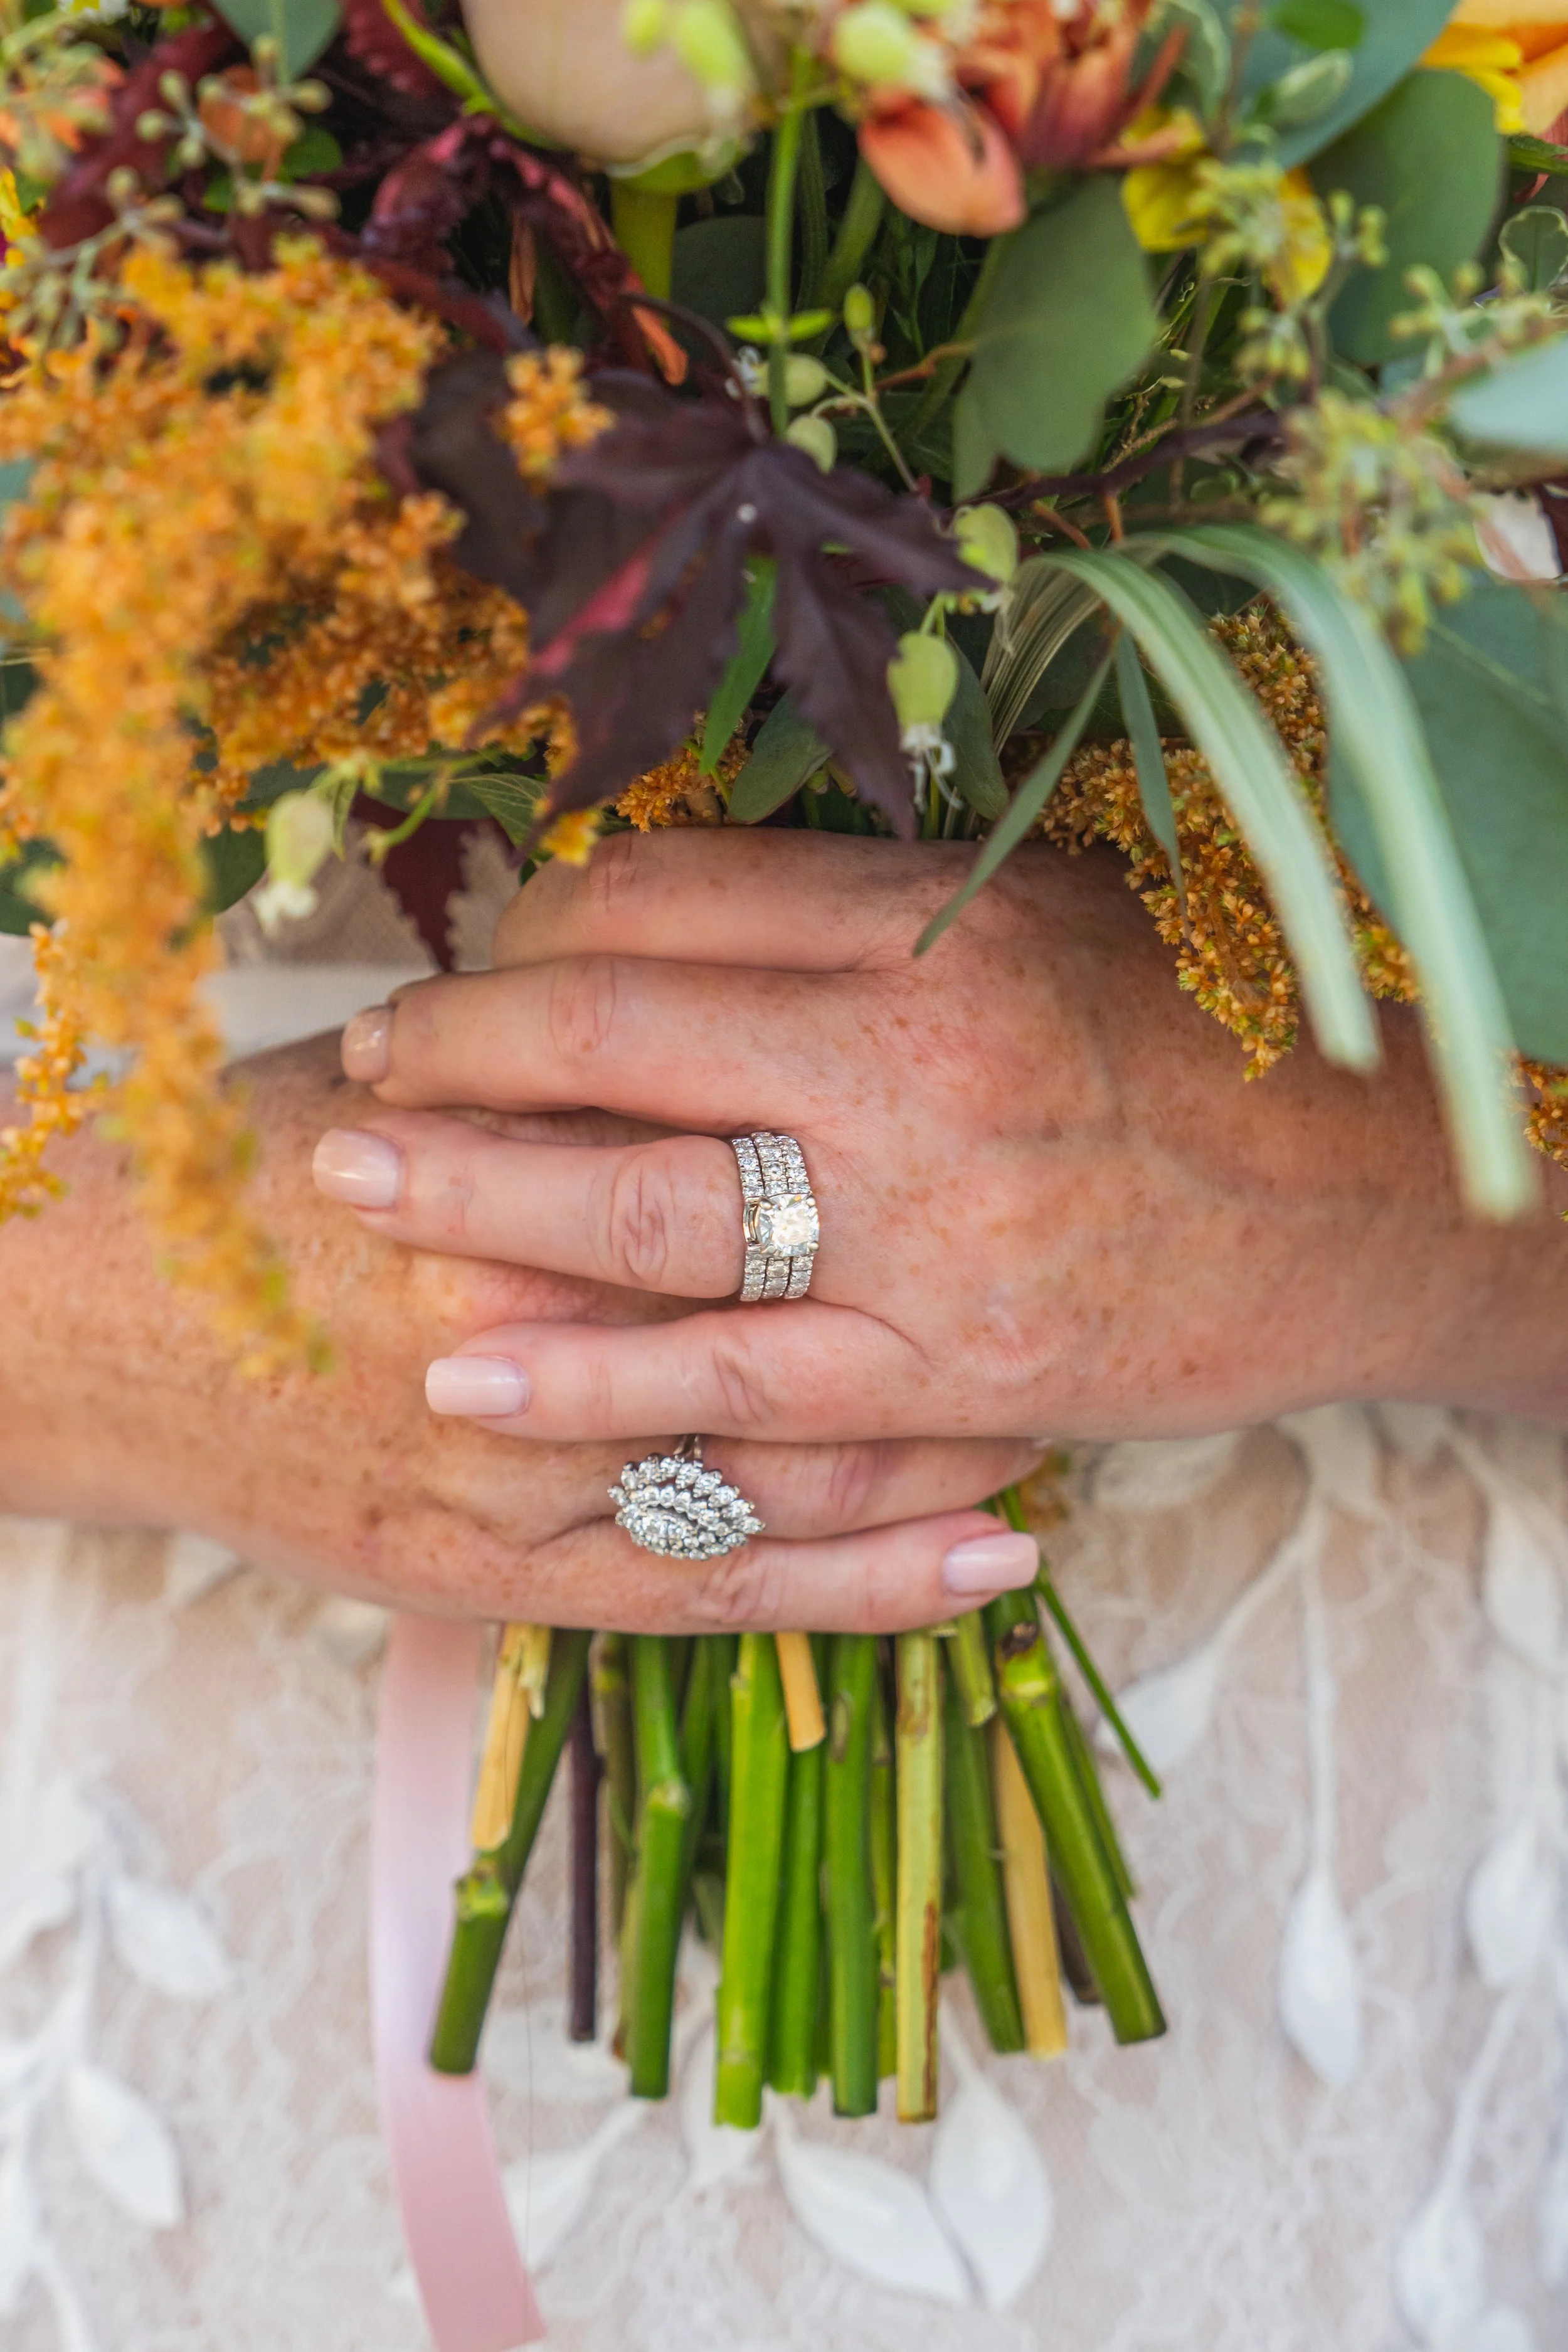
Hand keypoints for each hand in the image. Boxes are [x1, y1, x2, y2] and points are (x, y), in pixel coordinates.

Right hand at [0, 1033, 1036, 1628]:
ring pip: (800, 1453)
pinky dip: (878, 1585)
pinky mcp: (512, 1576)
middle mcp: (540, 1302)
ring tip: (1086, 1402)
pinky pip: (731, 1592)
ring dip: (956, 1432)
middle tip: (1090, 1244)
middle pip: (806, 1293)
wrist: (81, 1317)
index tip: (1034, 1098)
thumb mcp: (399, 1056)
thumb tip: (711, 961)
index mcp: (528, 1148)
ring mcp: (530, 1461)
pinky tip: (1000, 1564)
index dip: (912, 1125)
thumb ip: (560, 1035)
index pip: (757, 1140)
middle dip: (961, 1274)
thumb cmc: (234, 1170)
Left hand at [324, 829, 1567, 1443]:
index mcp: (937, 922)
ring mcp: (934, 1230)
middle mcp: (921, 1061)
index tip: (477, 967)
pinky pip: (738, 1392)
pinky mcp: (957, 1379)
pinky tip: (479, 1386)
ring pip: (645, 1215)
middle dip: (453, 1054)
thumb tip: (651, 915)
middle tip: (359, 1073)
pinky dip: (595, 1391)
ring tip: (358, 1201)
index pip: (662, 898)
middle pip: (615, 1035)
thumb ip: (852, 914)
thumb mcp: (1035, 915)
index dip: (530, 931)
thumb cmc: (1193, 1035)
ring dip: (473, 1207)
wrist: (1366, 1203)